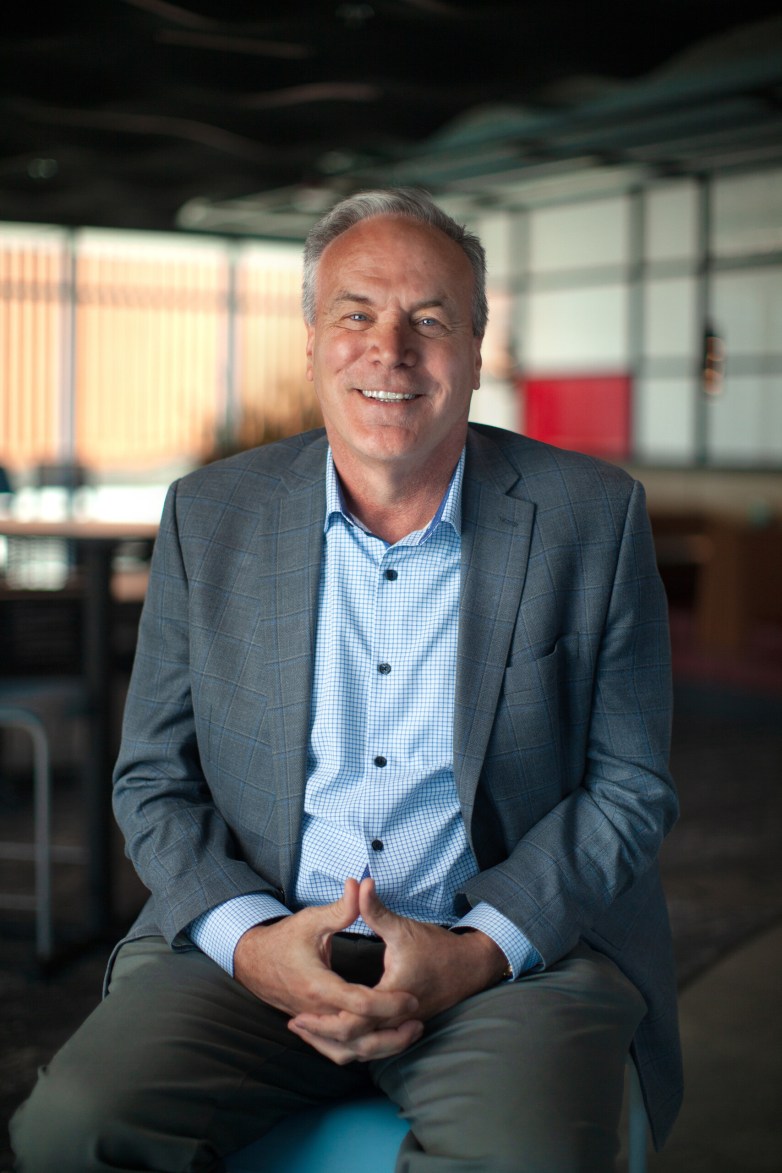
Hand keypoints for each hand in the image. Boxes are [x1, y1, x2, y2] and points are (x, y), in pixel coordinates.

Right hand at [234, 878, 421, 1063]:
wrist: (254, 961)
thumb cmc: (284, 940)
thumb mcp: (312, 919)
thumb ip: (341, 908)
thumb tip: (361, 885)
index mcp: (319, 986)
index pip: (360, 1005)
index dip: (389, 1004)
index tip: (413, 999)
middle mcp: (317, 1011)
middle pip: (359, 1036)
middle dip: (392, 1033)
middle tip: (419, 1020)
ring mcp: (315, 1023)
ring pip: (350, 1050)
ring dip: (381, 1047)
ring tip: (409, 1033)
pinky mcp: (315, 1027)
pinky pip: (339, 1050)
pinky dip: (361, 1049)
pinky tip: (382, 1039)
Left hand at [289, 878, 508, 1057]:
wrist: (469, 967)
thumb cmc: (437, 948)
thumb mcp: (401, 927)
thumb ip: (375, 909)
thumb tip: (358, 883)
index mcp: (390, 995)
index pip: (351, 1021)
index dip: (322, 1022)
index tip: (299, 1015)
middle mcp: (395, 1018)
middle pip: (353, 1044)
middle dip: (323, 1038)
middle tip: (297, 1025)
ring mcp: (400, 1027)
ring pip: (365, 1050)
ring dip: (337, 1044)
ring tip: (310, 1031)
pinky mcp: (402, 1028)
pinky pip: (374, 1045)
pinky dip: (353, 1043)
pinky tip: (337, 1031)